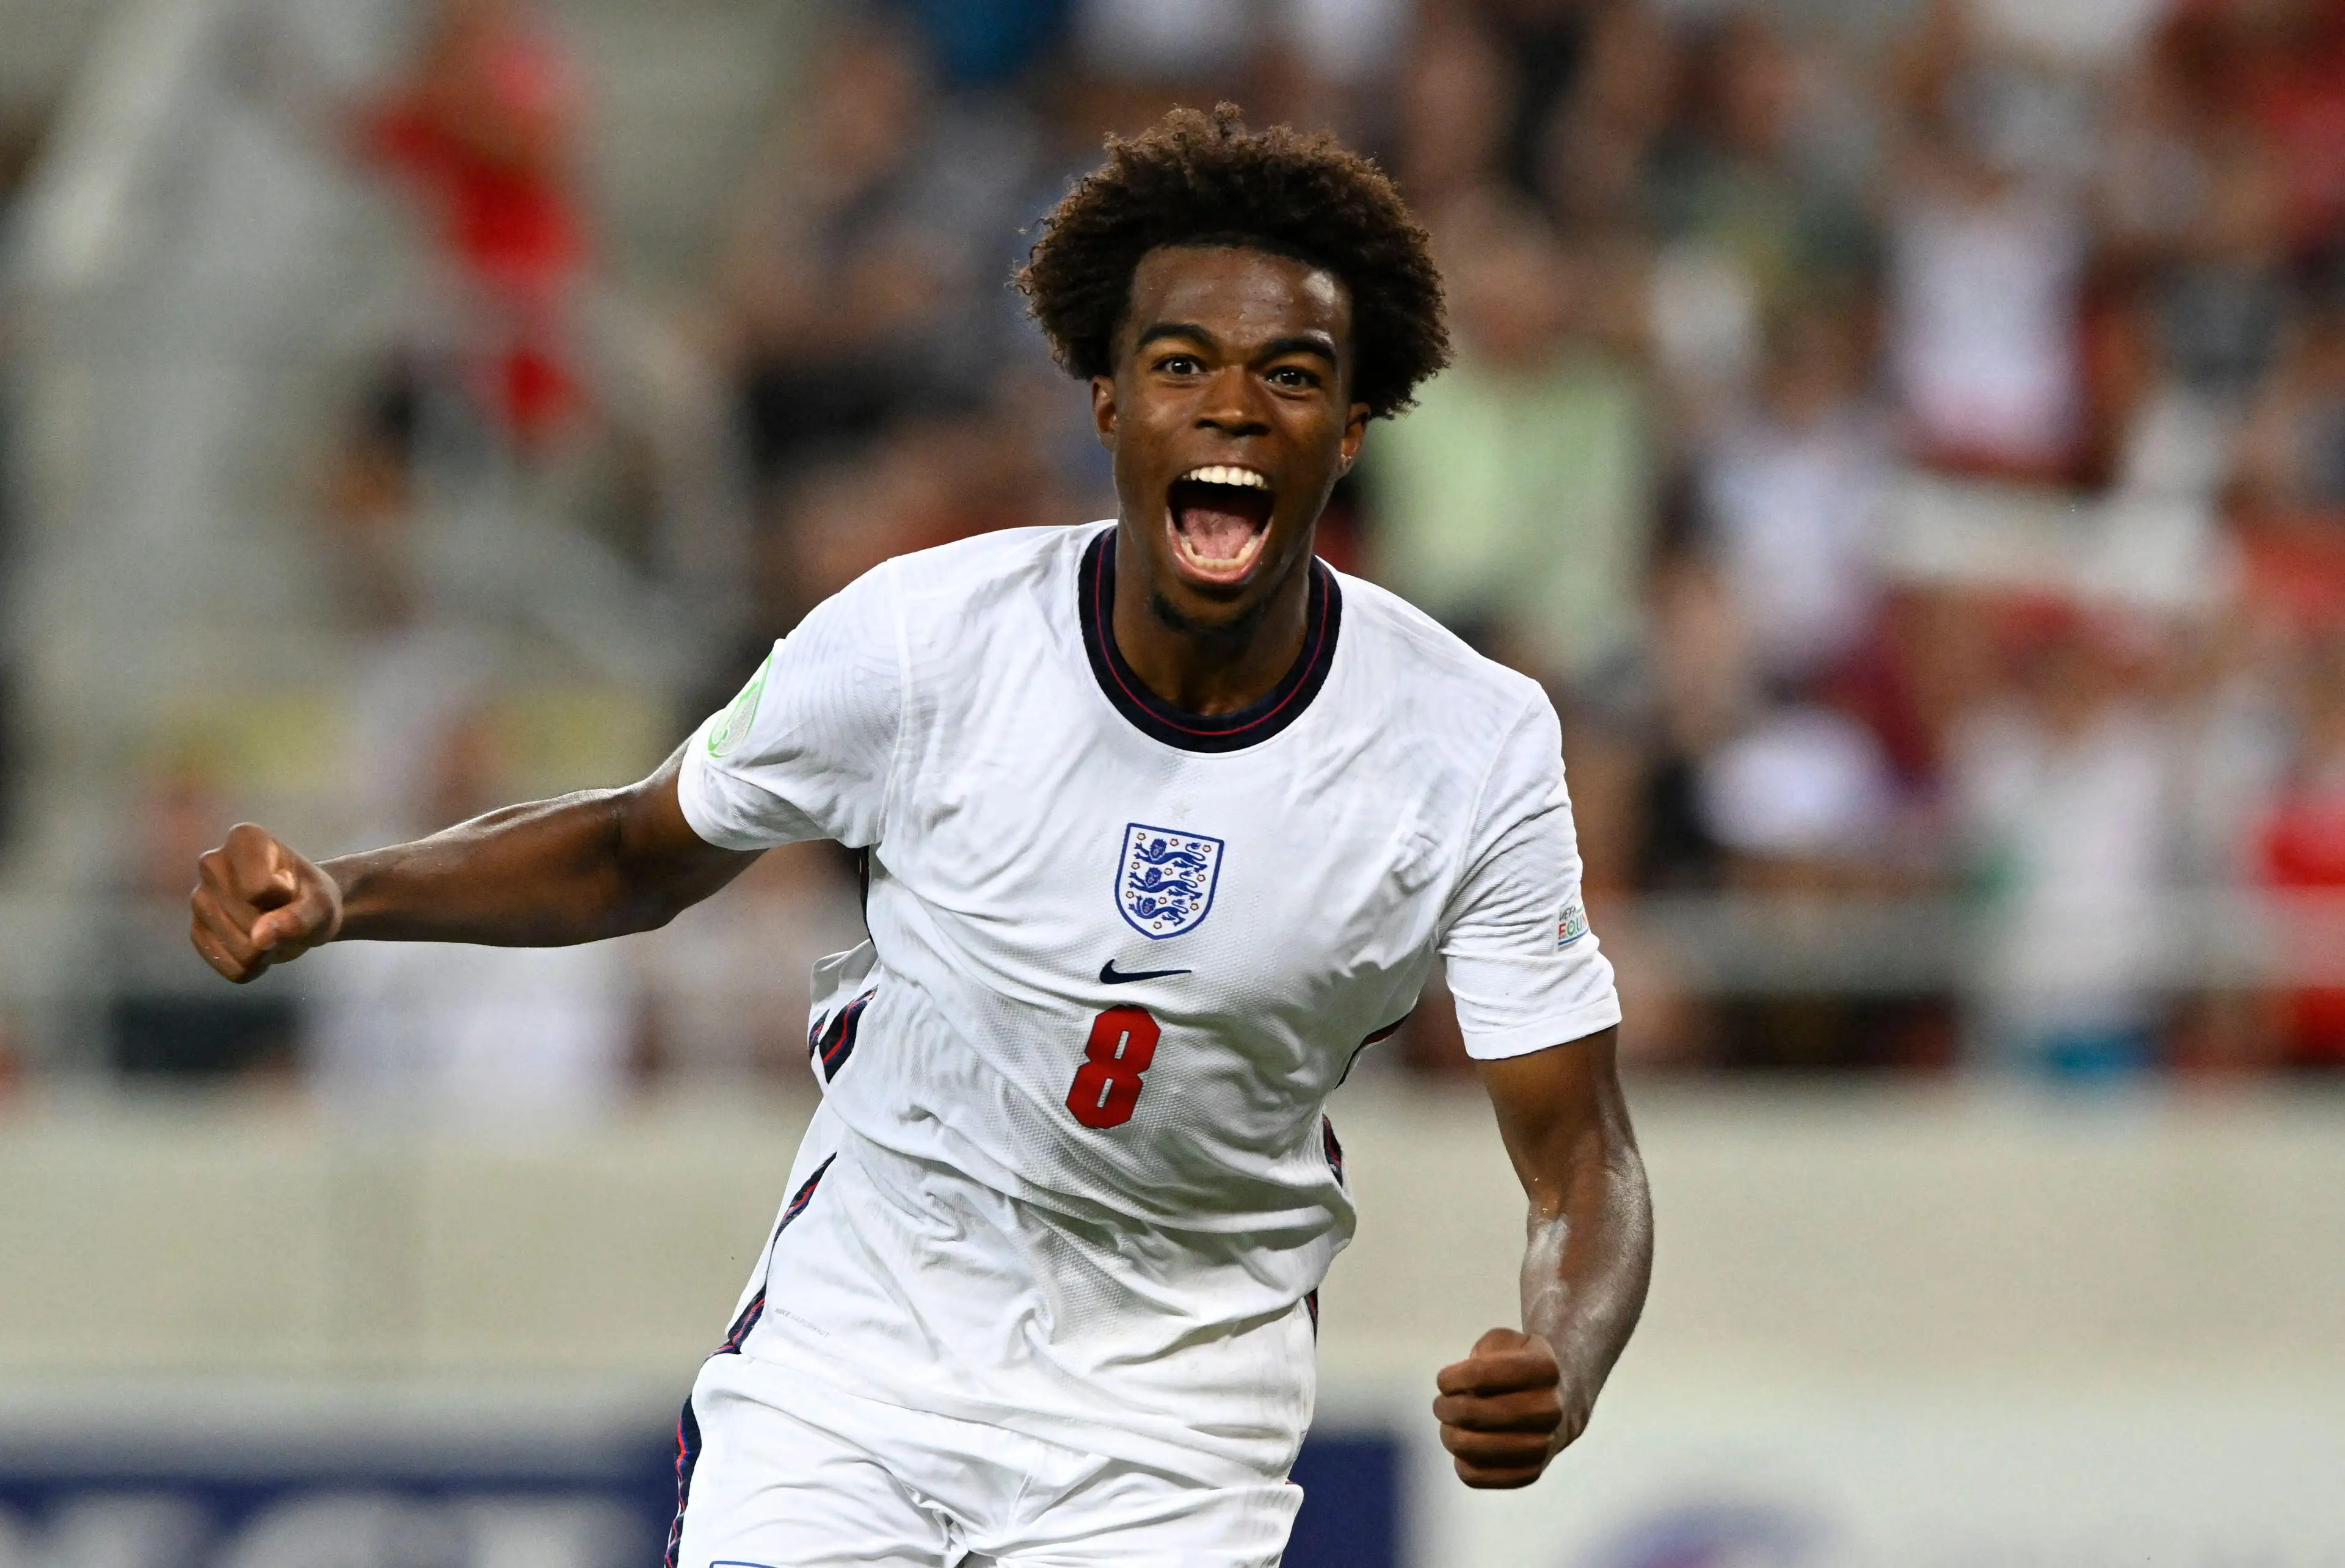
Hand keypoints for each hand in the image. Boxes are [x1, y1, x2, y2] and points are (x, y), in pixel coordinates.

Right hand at [190, 823, 342, 982]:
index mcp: (243, 839)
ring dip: (265, 950)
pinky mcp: (196, 931)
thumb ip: (298, 917)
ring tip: (270, 927)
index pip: (259, 887)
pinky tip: (258, 948)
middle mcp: (212, 863)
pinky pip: (227, 965)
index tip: (289, 886)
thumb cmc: (312, 897)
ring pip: (238, 946)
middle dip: (274, 926)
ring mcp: (199, 898)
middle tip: (281, 910)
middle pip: (247, 918)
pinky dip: (251, 966)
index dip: (284, 896)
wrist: (302, 910)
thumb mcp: (321, 904)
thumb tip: (260, 938)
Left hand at [1433, 1327, 1581, 1488]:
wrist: (1562, 1403)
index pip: (1480, 1375)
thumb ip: (1483, 1353)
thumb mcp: (1507, 1342)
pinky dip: (1462, 1463)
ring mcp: (1544, 1445)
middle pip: (1473, 1414)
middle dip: (1445, 1408)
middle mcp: (1550, 1409)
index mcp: (1544, 1369)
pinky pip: (1479, 1476)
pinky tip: (1464, 1450)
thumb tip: (1463, 1390)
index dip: (1451, 1378)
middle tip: (1442, 1404)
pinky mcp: (1531, 1473)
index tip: (1444, 1380)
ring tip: (1450, 1425)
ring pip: (1473, 1448)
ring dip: (1450, 1435)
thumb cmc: (1521, 1367)